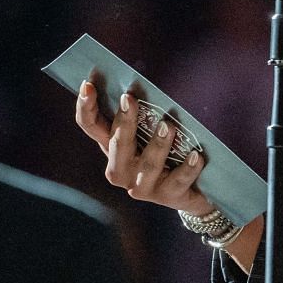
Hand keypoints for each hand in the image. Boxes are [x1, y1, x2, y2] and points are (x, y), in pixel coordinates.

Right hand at [73, 81, 264, 269]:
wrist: (191, 190)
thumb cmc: (167, 151)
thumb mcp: (150, 132)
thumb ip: (143, 114)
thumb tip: (140, 85)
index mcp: (112, 147)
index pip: (91, 126)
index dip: (86, 107)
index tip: (88, 85)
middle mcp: (121, 169)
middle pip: (116, 144)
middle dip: (123, 122)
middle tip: (130, 99)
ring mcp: (142, 186)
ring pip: (147, 165)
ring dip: (157, 145)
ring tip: (167, 126)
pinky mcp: (167, 196)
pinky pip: (178, 180)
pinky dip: (187, 167)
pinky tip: (195, 155)